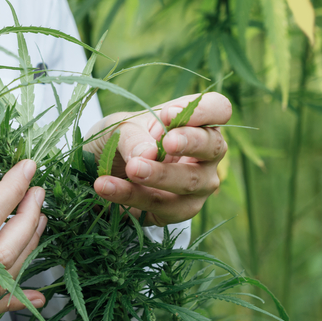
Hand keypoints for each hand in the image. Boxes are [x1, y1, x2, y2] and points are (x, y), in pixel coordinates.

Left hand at [88, 92, 230, 225]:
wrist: (103, 171)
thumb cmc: (125, 138)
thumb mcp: (121, 127)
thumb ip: (134, 135)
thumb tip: (147, 154)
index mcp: (197, 122)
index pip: (219, 109)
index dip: (202, 111)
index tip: (169, 114)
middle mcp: (206, 155)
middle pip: (213, 147)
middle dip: (190, 143)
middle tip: (165, 142)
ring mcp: (197, 186)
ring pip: (190, 182)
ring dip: (159, 175)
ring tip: (131, 168)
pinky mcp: (178, 211)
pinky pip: (161, 206)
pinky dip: (131, 196)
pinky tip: (107, 186)